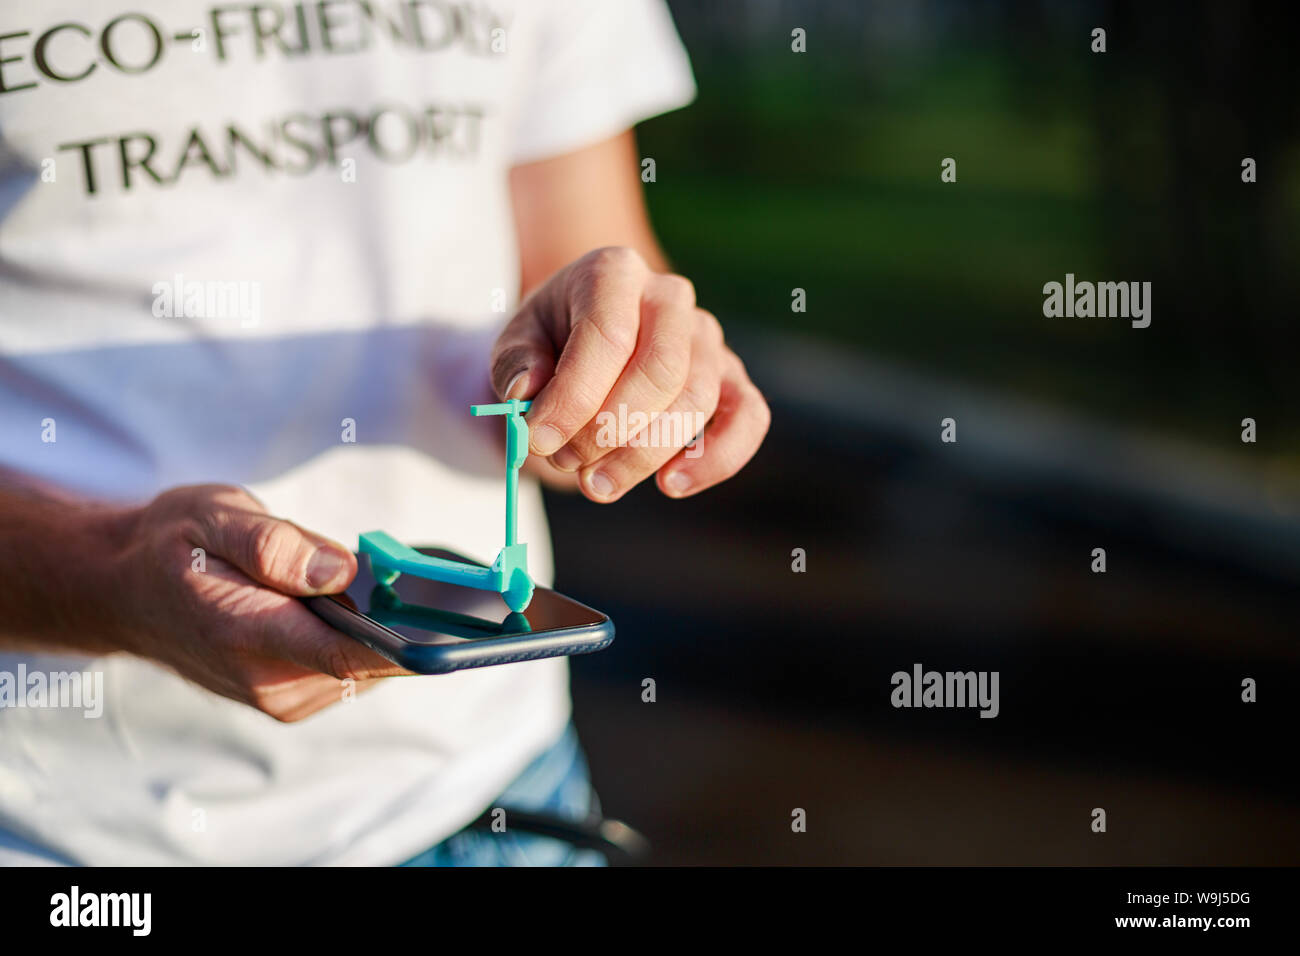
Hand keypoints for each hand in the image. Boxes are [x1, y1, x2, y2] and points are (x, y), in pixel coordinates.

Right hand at [105, 484, 407, 720]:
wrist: (127, 589)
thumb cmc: (173, 547)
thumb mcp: (215, 516)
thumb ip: (276, 544)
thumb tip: (340, 570)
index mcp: (249, 636)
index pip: (349, 654)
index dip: (412, 644)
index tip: (462, 623)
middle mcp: (271, 683)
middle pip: (374, 662)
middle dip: (407, 622)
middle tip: (433, 577)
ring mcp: (284, 697)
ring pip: (370, 667)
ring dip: (387, 628)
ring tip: (387, 582)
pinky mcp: (295, 696)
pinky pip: (356, 668)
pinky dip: (371, 637)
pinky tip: (368, 602)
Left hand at [489, 247, 769, 501]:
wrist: (580, 341)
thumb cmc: (549, 343)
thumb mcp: (516, 343)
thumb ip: (515, 364)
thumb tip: (527, 393)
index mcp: (615, 272)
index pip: (607, 335)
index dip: (573, 397)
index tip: (538, 440)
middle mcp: (670, 297)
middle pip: (660, 371)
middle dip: (608, 430)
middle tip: (566, 461)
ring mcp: (707, 337)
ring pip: (696, 401)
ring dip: (642, 455)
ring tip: (596, 483)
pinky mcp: (731, 377)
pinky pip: (749, 416)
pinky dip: (718, 458)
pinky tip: (672, 485)